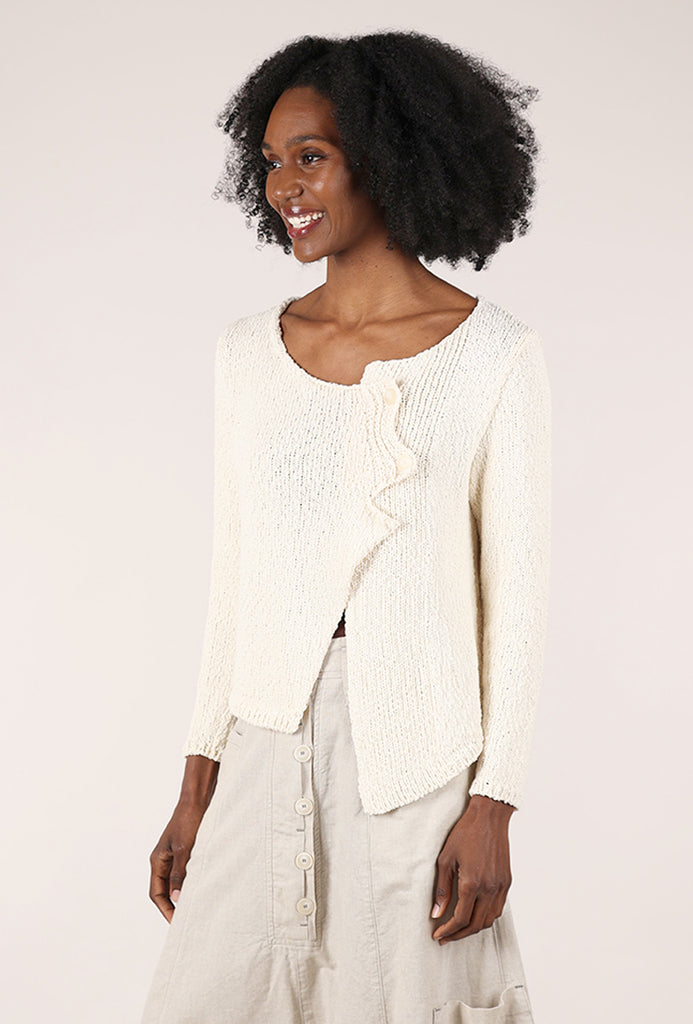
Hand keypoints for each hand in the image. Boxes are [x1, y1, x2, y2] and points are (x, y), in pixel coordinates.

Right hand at [148, 755, 219, 921]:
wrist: (198, 799)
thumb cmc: (189, 821)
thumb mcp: (185, 849)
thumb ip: (180, 872)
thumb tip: (177, 897)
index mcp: (158, 860)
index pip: (157, 893)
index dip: (165, 909)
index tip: (176, 922)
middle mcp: (163, 860)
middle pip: (164, 890)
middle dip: (173, 906)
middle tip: (186, 921)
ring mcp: (174, 855)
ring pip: (175, 882)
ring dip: (182, 895)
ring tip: (194, 908)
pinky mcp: (185, 851)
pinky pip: (185, 873)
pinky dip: (190, 883)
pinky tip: (202, 889)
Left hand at [430, 793, 514, 943]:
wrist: (489, 817)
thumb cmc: (465, 834)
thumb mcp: (446, 859)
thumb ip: (442, 889)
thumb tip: (436, 913)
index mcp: (472, 883)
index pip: (460, 919)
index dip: (448, 930)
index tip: (437, 935)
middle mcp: (489, 888)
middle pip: (475, 924)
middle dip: (459, 934)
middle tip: (445, 937)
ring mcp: (500, 886)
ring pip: (489, 920)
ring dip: (473, 928)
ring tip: (458, 928)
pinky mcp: (507, 882)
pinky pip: (498, 908)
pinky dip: (486, 917)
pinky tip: (475, 914)